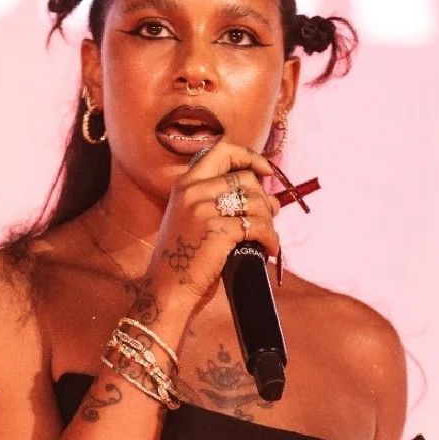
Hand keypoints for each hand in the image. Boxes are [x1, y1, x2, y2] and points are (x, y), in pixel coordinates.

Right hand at [145, 142, 281, 307]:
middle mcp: (193, 191)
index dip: (249, 156)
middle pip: (245, 179)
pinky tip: (269, 249)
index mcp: (185, 184)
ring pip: (256, 202)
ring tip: (267, 237)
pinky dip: (271, 239)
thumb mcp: (189, 217)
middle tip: (270, 216)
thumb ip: (216, 200)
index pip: (222, 150)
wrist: (167, 289)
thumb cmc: (183, 258)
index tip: (266, 170)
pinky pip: (259, 226)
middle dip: (264, 198)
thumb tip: (266, 196)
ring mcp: (204, 209)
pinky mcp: (219, 230)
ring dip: (269, 220)